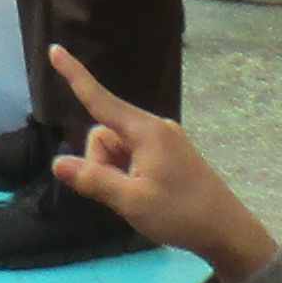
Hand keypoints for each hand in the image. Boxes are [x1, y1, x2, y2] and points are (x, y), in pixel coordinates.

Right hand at [41, 47, 277, 276]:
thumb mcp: (131, 201)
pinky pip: (133, 154)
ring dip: (115, 171)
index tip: (54, 50)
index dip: (74, 76)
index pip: (101, 100)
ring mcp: (165, 141)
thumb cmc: (180, 214)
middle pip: (105, 134)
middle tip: (122, 194)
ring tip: (138, 198)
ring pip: (117, 148)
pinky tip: (145, 194)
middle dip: (101, 162)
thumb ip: (93, 180)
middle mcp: (155, 128)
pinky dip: (128, 173)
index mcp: (146, 132)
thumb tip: (57, 163)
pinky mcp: (170, 154)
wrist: (227, 232)